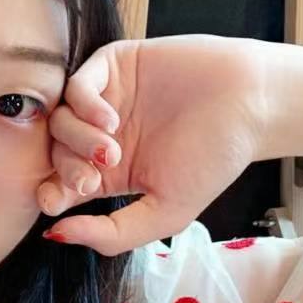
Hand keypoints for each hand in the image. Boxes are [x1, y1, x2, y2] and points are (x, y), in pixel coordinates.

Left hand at [38, 33, 269, 255]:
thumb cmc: (213, 161)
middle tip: (95, 177)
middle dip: (66, 169)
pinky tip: (110, 120)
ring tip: (112, 150)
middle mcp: (98, 137)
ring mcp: (104, 100)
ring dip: (77, 140)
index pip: (58, 185)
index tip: (60, 202)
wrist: (252, 107)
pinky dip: (83, 106)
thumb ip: (113, 233)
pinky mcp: (113, 66)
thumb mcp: (165, 213)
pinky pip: (76, 85)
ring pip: (59, 120)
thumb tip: (56, 236)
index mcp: (106, 173)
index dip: (51, 194)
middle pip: (53, 153)